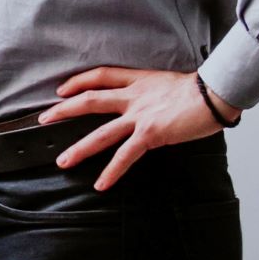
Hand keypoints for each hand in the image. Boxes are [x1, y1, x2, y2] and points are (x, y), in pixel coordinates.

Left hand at [41, 65, 228, 186]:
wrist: (215, 93)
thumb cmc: (201, 90)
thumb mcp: (170, 83)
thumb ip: (154, 92)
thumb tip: (151, 103)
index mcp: (140, 81)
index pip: (102, 75)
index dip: (79, 81)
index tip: (62, 89)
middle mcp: (135, 97)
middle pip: (90, 100)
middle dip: (63, 110)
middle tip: (43, 120)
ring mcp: (141, 116)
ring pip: (101, 132)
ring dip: (79, 148)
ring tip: (63, 161)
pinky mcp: (151, 134)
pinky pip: (126, 155)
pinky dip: (112, 170)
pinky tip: (101, 184)